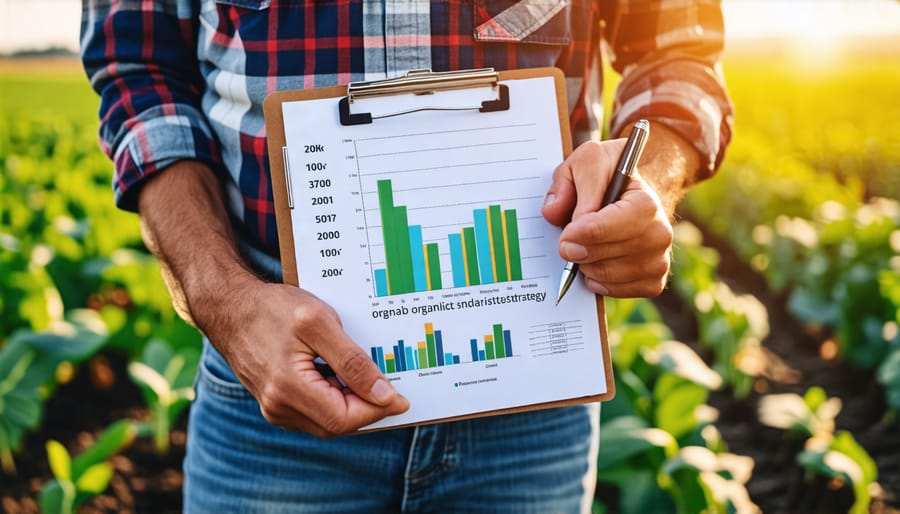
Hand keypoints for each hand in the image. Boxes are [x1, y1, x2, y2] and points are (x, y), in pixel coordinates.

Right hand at [207, 278, 409, 436]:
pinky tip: (343, 375)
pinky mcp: (275, 402)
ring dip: (351, 403)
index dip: (377, 410)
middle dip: (367, 407)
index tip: (402, 396)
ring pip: (326, 420)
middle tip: (392, 383)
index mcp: (288, 389)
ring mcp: (274, 407)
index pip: (345, 419)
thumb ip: (353, 362)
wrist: (229, 306)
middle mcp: (278, 406)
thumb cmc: (272, 308)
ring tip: (367, 374)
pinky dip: (334, 398)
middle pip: (337, 424)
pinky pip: (313, 411)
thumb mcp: (319, 323)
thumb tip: (384, 395)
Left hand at [540, 138, 673, 297]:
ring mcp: (658, 262)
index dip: (574, 234)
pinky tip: (598, 260)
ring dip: (586, 264)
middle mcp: (659, 235)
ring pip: (604, 277)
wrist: (638, 190)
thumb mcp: (587, 162)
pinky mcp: (652, 282)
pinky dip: (598, 280)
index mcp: (646, 204)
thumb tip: (551, 212)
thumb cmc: (611, 175)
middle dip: (578, 249)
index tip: (564, 233)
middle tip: (570, 237)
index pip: (601, 230)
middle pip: (601, 257)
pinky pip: (613, 291)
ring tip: (589, 244)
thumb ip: (566, 183)